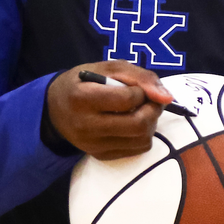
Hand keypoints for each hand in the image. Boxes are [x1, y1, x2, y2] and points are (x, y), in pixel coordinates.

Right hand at [46, 62, 173, 158]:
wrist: (55, 108)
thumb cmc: (85, 82)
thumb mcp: (109, 68)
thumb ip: (141, 77)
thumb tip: (167, 97)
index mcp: (83, 98)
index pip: (128, 99)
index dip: (142, 91)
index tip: (137, 88)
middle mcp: (86, 126)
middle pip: (138, 124)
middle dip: (153, 109)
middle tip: (151, 100)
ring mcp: (92, 145)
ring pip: (141, 140)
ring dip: (150, 123)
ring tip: (141, 111)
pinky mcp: (99, 155)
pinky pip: (136, 149)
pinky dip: (142, 135)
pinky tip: (132, 124)